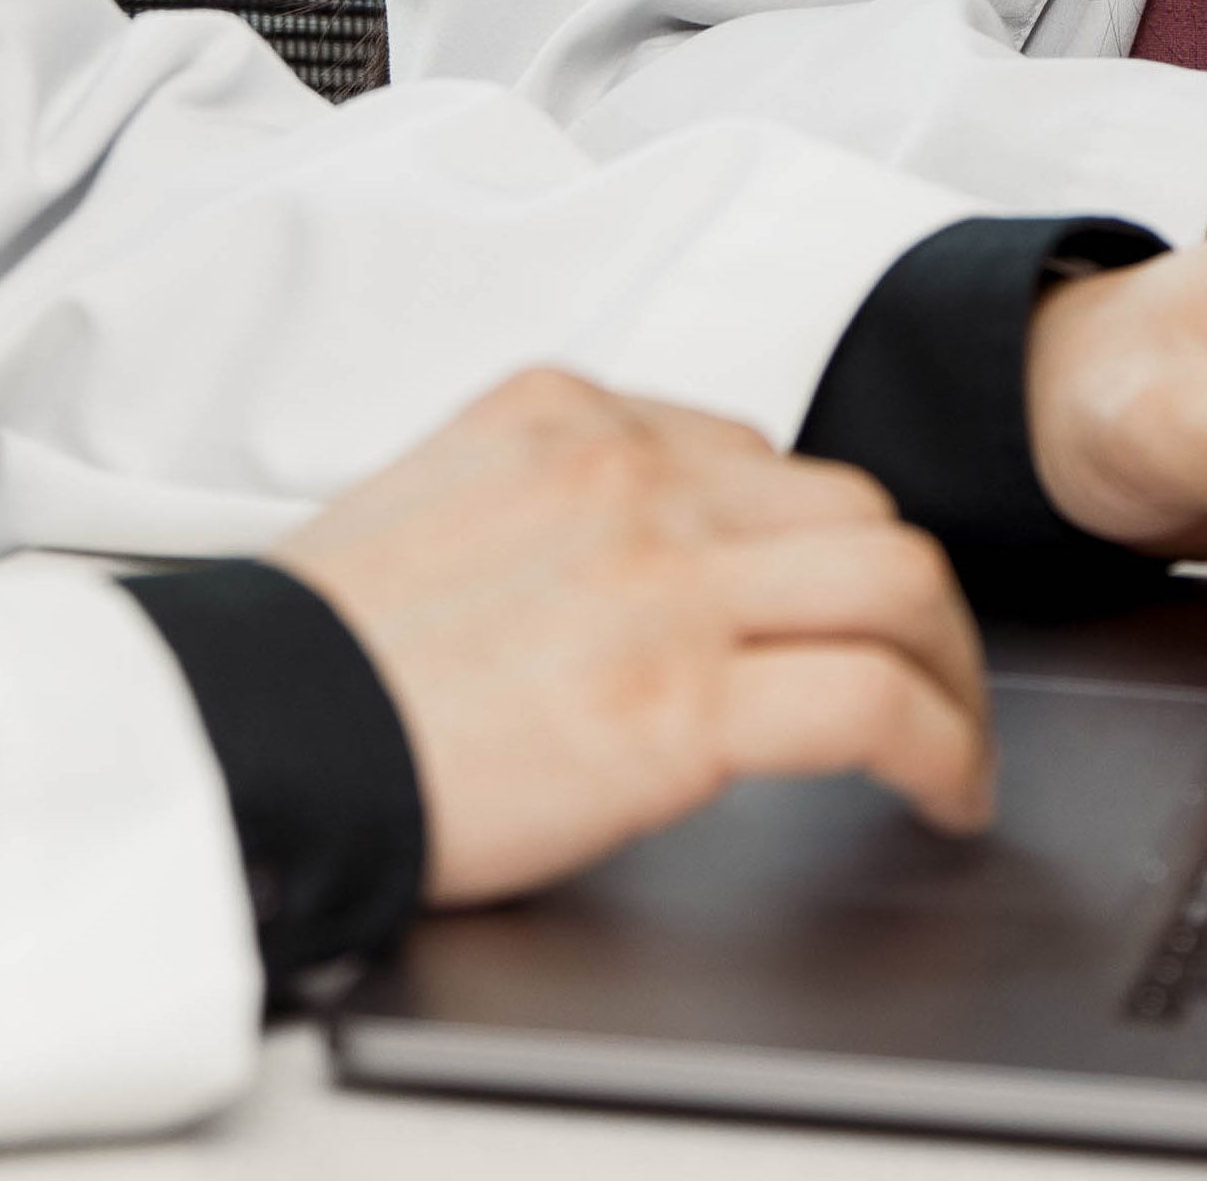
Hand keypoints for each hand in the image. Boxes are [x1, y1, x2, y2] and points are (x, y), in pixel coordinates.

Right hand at [268, 369, 991, 903]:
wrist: (254, 735)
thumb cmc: (318, 657)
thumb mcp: (436, 507)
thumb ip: (554, 508)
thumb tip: (636, 568)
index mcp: (566, 415)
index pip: (752, 455)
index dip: (807, 549)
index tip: (826, 608)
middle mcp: (630, 473)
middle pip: (851, 508)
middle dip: (906, 599)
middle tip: (922, 674)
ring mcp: (664, 580)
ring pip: (897, 583)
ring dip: (950, 669)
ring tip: (952, 735)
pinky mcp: (679, 702)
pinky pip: (873, 702)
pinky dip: (940, 748)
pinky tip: (940, 791)